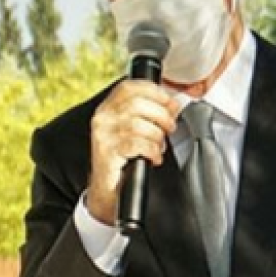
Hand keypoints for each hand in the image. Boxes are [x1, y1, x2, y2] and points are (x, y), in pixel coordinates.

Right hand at [87, 80, 179, 224]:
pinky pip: (137, 144)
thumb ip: (147, 114)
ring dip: (157, 137)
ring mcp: (103, 135)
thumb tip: (172, 104)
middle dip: (161, 116)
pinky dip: (152, 151)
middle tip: (169, 128)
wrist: (107, 189)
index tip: (169, 104)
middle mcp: (102, 119)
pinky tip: (153, 157)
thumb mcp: (131, 130)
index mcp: (107, 109)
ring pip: (139, 125)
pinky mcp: (107, 152)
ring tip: (158, 146)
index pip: (128, 87)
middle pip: (137, 104)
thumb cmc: (123, 158)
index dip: (154, 92)